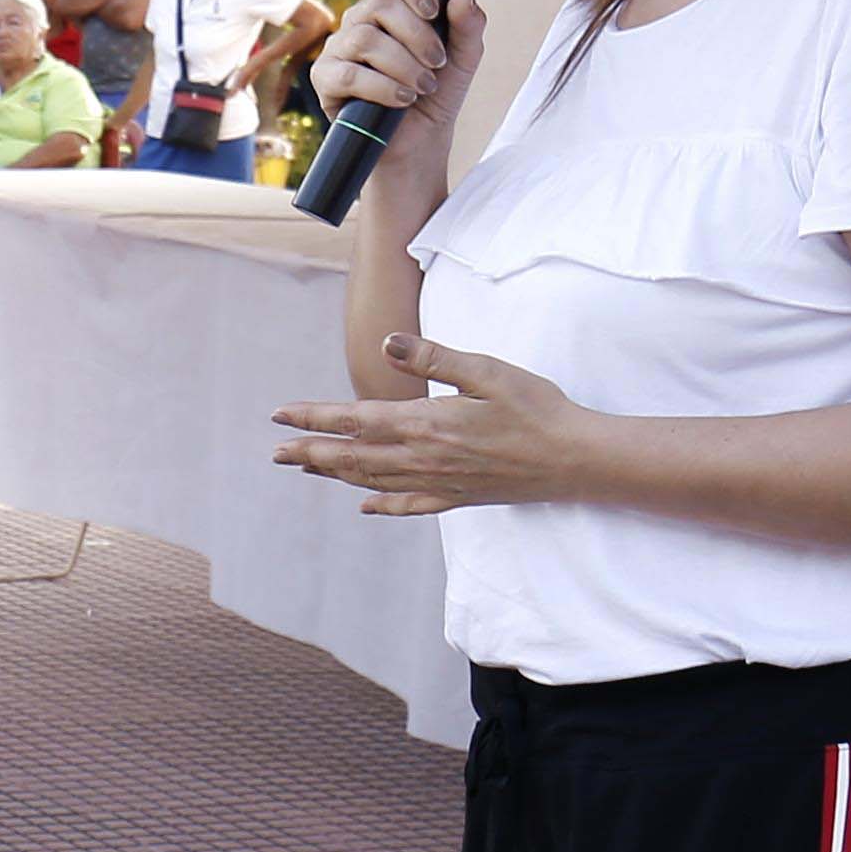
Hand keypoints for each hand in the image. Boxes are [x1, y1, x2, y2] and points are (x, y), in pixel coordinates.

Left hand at [273, 334, 601, 514]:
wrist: (575, 459)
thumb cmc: (536, 408)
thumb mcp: (487, 371)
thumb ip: (435, 357)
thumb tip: (388, 344)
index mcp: (424, 424)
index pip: (353, 421)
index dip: (313, 418)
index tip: (279, 415)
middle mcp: (422, 458)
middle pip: (352, 457)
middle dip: (310, 452)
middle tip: (275, 452)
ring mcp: (439, 482)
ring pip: (373, 481)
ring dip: (335, 474)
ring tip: (307, 468)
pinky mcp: (459, 498)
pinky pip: (409, 506)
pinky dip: (382, 505)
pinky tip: (366, 507)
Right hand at [311, 0, 488, 186]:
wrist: (418, 141)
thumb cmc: (436, 95)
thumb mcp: (463, 59)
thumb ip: (469, 27)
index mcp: (393, 6)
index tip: (434, 10)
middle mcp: (361, 20)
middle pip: (378, 3)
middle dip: (416, 34)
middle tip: (437, 61)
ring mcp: (339, 48)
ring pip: (363, 39)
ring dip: (402, 64)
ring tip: (423, 86)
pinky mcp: (325, 79)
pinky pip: (347, 74)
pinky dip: (381, 87)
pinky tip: (402, 99)